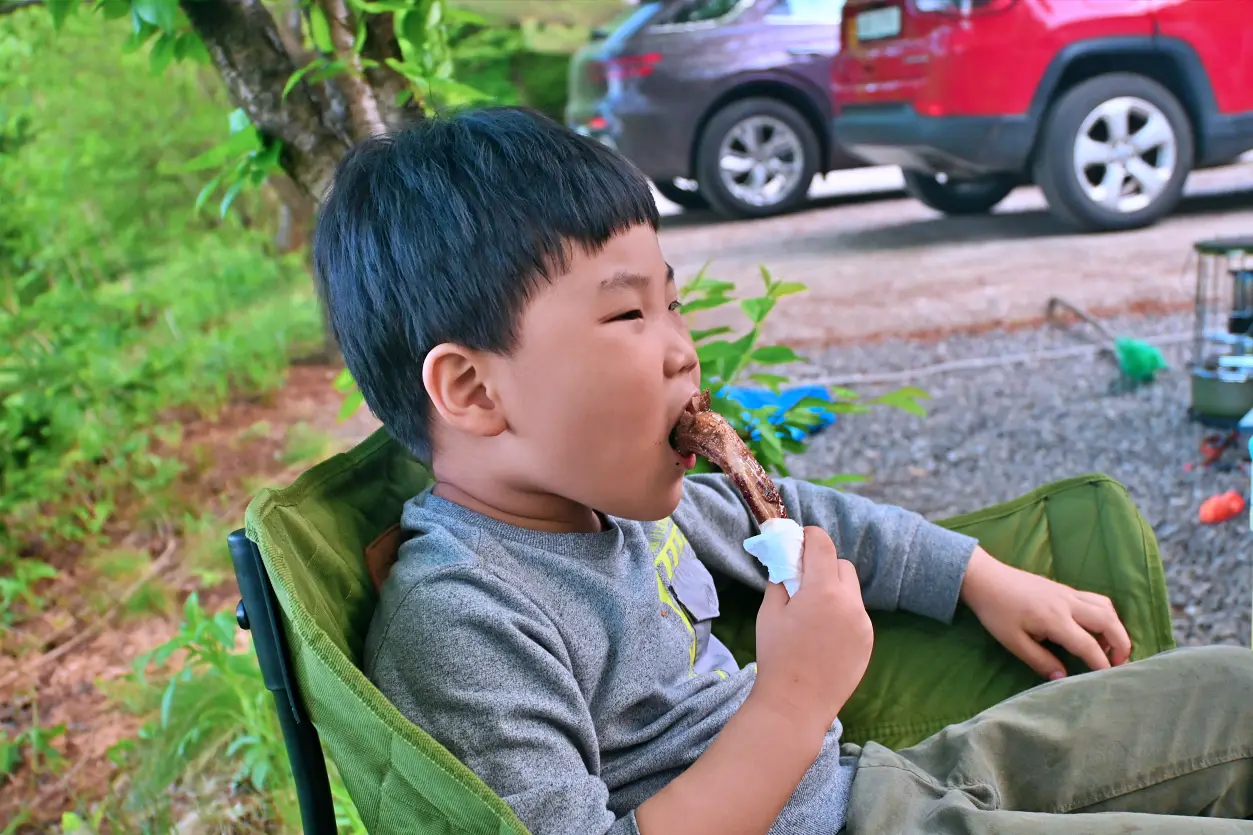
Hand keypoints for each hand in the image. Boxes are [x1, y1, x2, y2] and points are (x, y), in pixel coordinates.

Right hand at [752, 527, 873, 731]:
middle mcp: (849, 602)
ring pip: (851, 591)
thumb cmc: (777, 656)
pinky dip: (842, 613)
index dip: (810, 537)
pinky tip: (824, 634)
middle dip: (824, 565)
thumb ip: (781, 581)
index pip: (823, 544)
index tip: (799, 541)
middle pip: (842, 565)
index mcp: (822, 590)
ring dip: (834, 590)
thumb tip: (788, 564)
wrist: (796, 704)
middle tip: (803, 580)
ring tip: (813, 613)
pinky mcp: (868, 641)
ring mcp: (863, 623)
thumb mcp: (770, 612)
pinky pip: (856, 614)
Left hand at [960, 547, 1132, 679]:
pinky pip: (1096, 599)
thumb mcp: (1013, 642)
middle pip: (1109, 622)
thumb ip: (1040, 661)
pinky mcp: (1065, 588)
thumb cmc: (996, 612)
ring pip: (1106, 607)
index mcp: (1055, 620)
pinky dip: (1106, 614)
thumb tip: (1063, 678)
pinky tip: (1096, 628)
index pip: (1088, 646)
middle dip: (1122, 644)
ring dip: (1116, 627)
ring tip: (1110, 648)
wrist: (986, 579)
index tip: (1108, 680)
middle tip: (1119, 664)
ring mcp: (1068, 593)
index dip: (1102, 665)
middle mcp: (1068, 604)